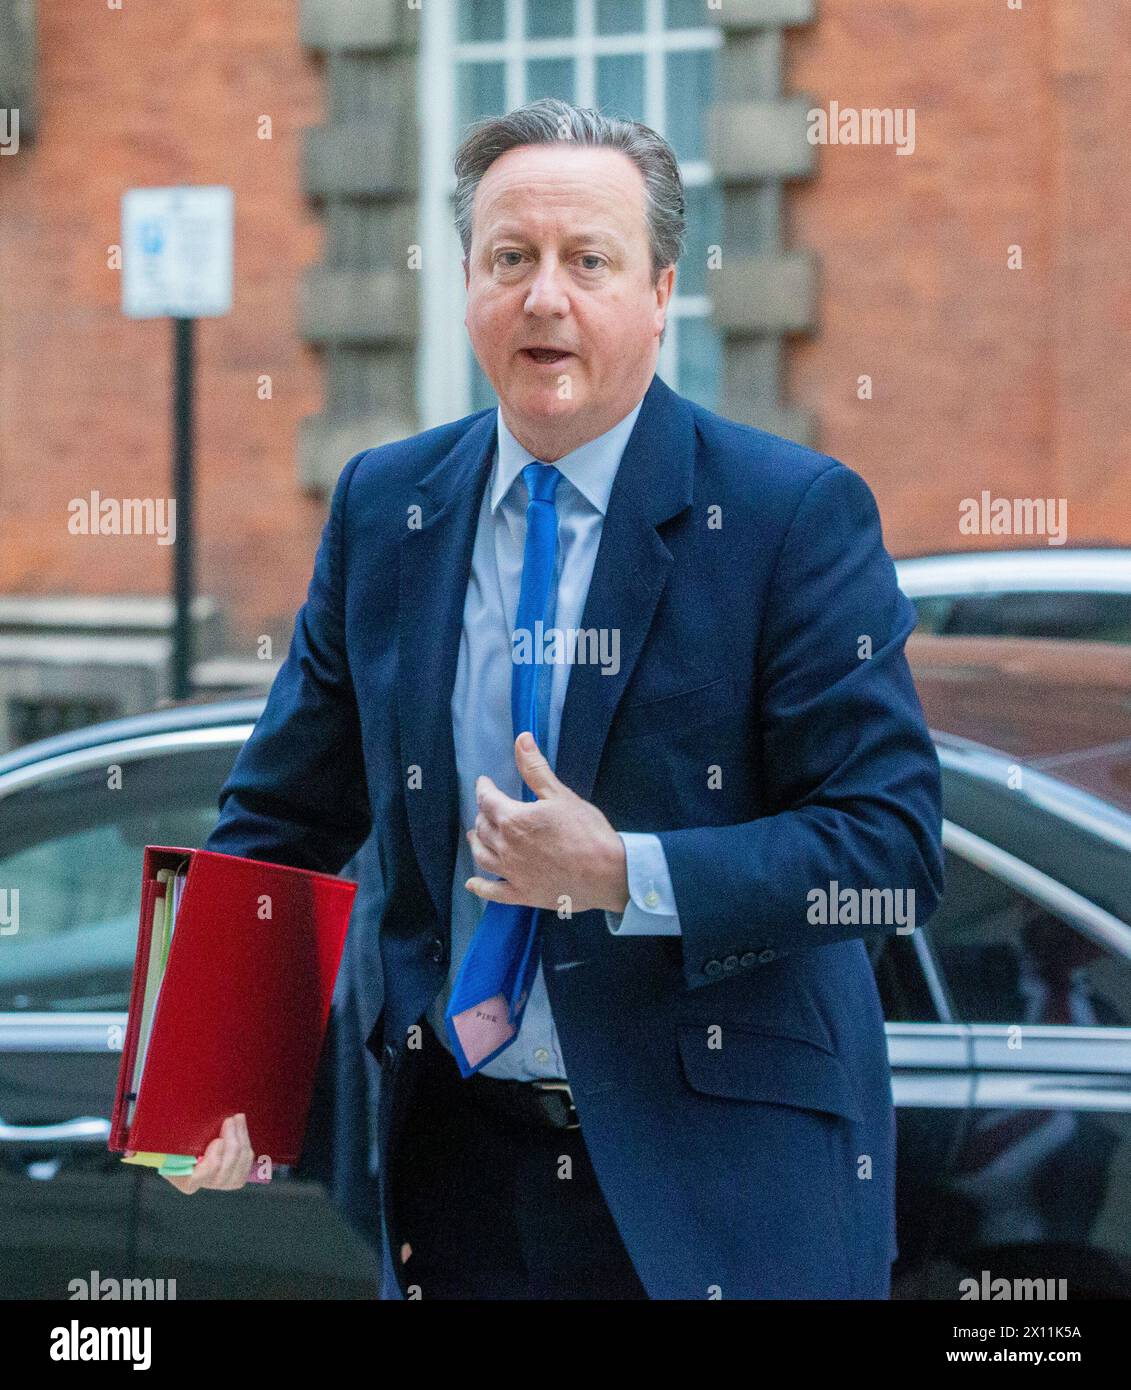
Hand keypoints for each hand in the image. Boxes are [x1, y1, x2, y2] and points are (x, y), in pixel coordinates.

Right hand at [159, 1113, 254, 1192]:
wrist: (188, 1135)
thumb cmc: (177, 1137)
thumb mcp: (169, 1137)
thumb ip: (169, 1138)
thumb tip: (156, 1129)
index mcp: (182, 1178)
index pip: (198, 1179)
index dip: (212, 1162)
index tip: (217, 1141)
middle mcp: (202, 1184)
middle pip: (223, 1171)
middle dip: (231, 1142)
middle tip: (230, 1119)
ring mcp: (220, 1182)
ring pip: (237, 1166)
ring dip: (241, 1139)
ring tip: (237, 1118)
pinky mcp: (234, 1175)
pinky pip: (246, 1164)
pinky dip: (246, 1145)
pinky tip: (241, 1128)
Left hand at [465, 733, 628, 914]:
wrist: (607, 873)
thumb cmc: (587, 832)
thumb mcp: (561, 794)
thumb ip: (536, 768)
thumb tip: (521, 740)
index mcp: (513, 820)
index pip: (487, 800)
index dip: (483, 788)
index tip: (484, 783)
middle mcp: (506, 847)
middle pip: (483, 828)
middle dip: (482, 815)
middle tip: (486, 809)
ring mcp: (512, 873)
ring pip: (482, 856)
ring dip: (476, 844)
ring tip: (474, 837)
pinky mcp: (521, 894)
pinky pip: (492, 892)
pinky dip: (479, 887)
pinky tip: (471, 884)